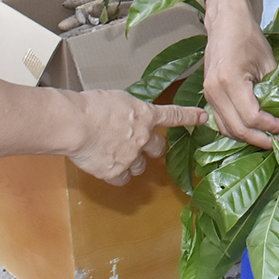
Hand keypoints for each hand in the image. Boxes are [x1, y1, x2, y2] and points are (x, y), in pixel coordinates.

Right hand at [63, 90, 209, 184]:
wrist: (75, 124)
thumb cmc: (90, 106)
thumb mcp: (117, 99)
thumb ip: (128, 110)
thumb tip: (126, 116)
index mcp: (145, 114)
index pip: (174, 116)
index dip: (190, 117)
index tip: (203, 118)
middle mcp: (143, 137)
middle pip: (158, 148)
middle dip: (152, 148)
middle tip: (140, 145)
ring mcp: (131, 156)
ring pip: (140, 166)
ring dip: (131, 161)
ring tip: (112, 152)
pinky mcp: (115, 172)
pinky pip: (122, 179)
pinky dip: (116, 174)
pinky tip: (105, 165)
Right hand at [203, 4, 278, 148]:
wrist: (225, 22)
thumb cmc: (247, 37)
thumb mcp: (268, 62)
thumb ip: (276, 89)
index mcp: (229, 81)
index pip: (252, 117)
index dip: (271, 127)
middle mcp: (214, 91)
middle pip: (237, 129)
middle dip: (261, 139)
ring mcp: (208, 94)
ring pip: (227, 129)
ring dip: (249, 138)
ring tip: (270, 138)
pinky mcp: (209, 95)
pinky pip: (221, 121)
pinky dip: (238, 129)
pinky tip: (255, 129)